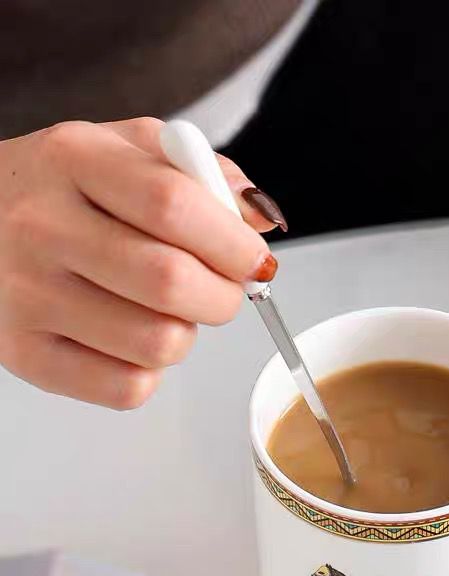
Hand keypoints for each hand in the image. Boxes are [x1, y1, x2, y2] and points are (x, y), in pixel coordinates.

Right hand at [0, 117, 285, 408]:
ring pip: (158, 343)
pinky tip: (131, 339)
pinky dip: (150, 372)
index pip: (175, 205)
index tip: (255, 260)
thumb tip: (262, 221)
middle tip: (220, 290)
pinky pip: (126, 389)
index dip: (234, 244)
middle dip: (223, 297)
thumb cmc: (70, 190)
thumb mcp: (132, 151)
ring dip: (186, 335)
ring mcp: (25, 295)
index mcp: (75, 159)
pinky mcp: (22, 354)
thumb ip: (204, 175)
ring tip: (165, 311)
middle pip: (171, 282)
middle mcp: (41, 226)